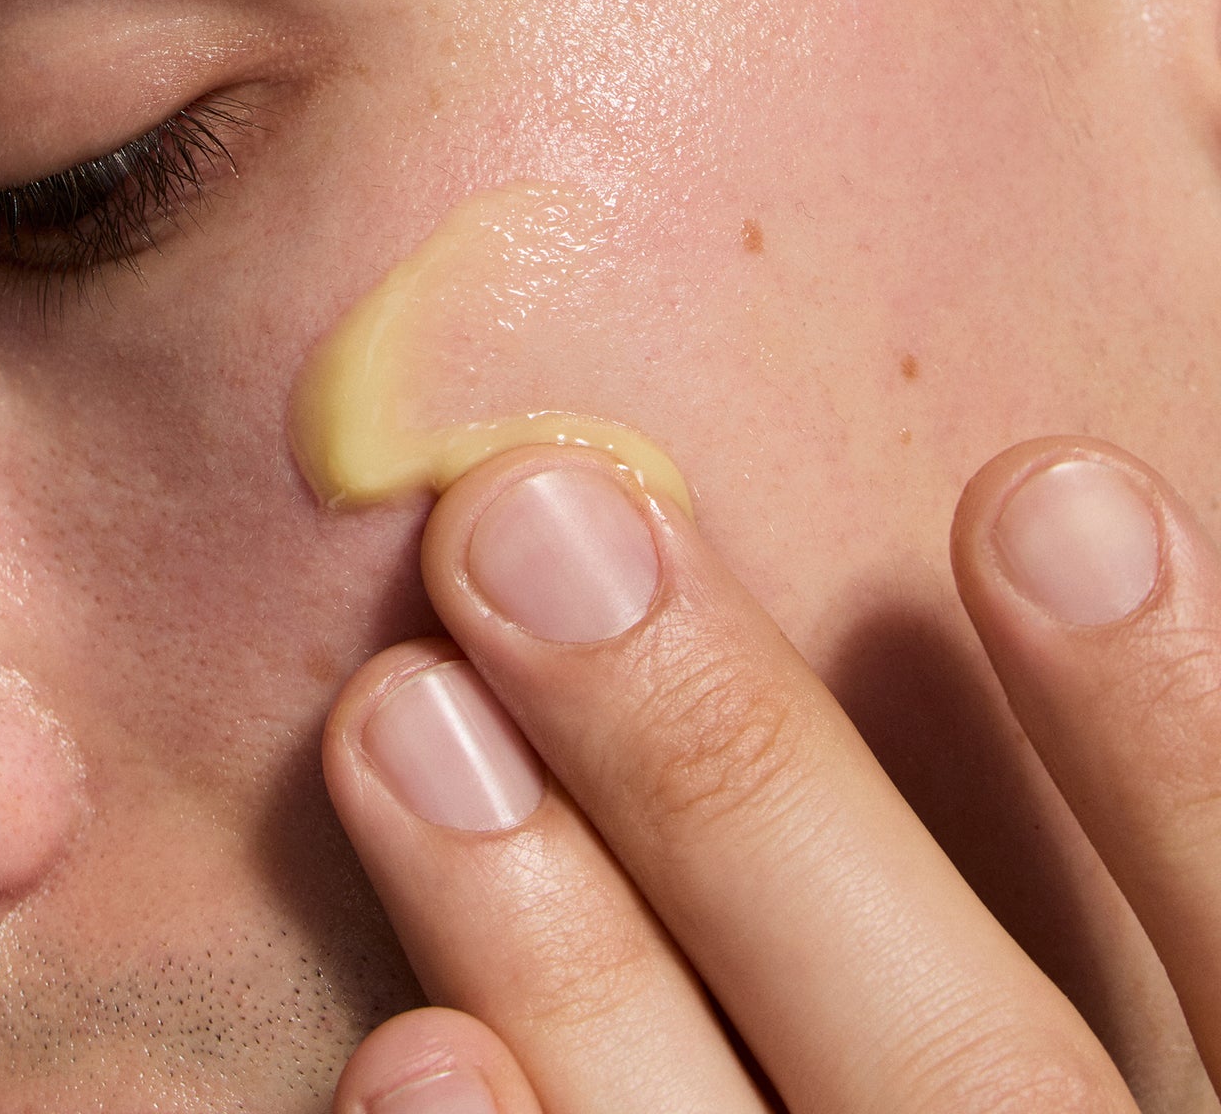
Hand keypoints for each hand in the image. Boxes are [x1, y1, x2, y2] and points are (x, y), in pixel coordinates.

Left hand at [321, 439, 1217, 1112]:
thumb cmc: (1037, 1074)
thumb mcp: (1122, 993)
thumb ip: (1118, 861)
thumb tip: (1055, 519)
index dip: (1177, 739)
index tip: (1042, 488)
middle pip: (969, 1077)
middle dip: (739, 779)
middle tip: (530, 519)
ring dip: (566, 952)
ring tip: (399, 705)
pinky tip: (407, 1053)